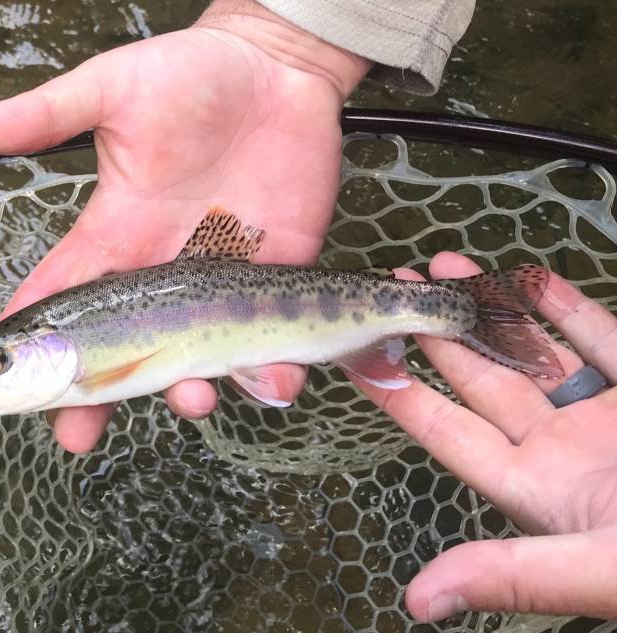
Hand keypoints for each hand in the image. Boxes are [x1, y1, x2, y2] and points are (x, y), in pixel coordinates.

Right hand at [0, 0, 369, 451]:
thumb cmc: (191, 74)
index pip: (67, 298)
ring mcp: (220, 278)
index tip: (14, 393)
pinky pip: (272, 335)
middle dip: (99, 395)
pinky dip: (273, 367)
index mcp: (119, 234)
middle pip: (124, 347)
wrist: (275, 68)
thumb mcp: (112, 89)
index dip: (41, 346)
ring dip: (189, 388)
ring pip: (197, 353)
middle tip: (78, 435)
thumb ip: (48, 114)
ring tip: (190, 400)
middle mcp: (163, 269)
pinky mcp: (277, 273)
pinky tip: (271, 381)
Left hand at [357, 251, 616, 621]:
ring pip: (536, 350)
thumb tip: (418, 602)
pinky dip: (566, 307)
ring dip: (491, 309)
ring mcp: (607, 416)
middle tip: (393, 284)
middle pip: (481, 380)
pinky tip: (526, 277)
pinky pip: (603, 338)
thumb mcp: (603, 570)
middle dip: (435, 331)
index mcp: (540, 491)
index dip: (400, 394)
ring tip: (443, 265)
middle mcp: (564, 449)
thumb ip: (512, 576)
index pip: (449, 434)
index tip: (356, 352)